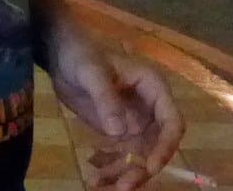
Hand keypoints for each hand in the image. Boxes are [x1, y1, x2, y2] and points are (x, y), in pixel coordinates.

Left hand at [46, 28, 183, 188]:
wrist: (60, 54)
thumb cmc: (80, 55)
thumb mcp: (91, 72)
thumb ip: (105, 98)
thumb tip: (118, 132)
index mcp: (153, 88)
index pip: (172, 122)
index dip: (166, 146)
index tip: (151, 166)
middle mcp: (150, 108)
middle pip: (158, 145)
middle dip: (144, 167)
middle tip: (124, 186)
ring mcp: (136, 121)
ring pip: (141, 155)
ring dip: (127, 173)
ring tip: (104, 186)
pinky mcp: (119, 131)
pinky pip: (122, 155)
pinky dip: (112, 169)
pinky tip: (96, 180)